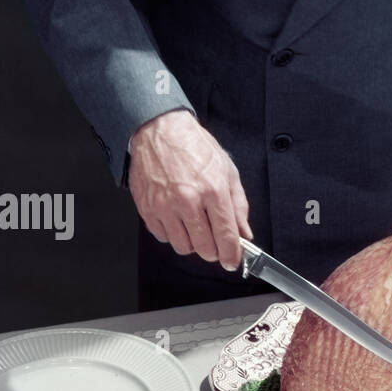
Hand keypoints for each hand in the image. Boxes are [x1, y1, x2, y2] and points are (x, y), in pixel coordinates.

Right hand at [127, 109, 251, 270]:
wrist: (159, 130)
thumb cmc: (193, 146)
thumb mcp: (227, 170)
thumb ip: (238, 205)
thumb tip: (244, 232)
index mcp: (213, 190)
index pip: (226, 237)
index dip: (232, 255)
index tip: (232, 261)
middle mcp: (188, 201)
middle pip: (205, 248)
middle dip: (214, 251)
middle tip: (215, 242)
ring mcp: (165, 206)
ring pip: (183, 247)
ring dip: (192, 244)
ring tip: (194, 227)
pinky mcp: (147, 208)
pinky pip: (163, 237)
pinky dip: (172, 234)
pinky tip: (177, 219)